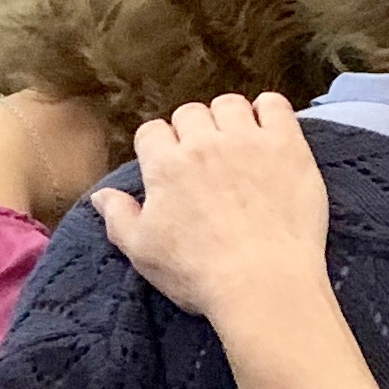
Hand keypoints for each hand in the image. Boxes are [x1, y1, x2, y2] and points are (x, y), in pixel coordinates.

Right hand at [92, 92, 330, 326]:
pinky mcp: (287, 146)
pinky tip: (268, 131)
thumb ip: (119, 218)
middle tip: (205, 163)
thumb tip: (101, 195)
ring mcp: (247, 140)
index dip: (158, 148)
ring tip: (236, 145)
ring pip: (229, 105)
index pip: (151, 132)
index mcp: (165, 165)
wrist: (263, 284)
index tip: (169, 168)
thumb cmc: (199, 274)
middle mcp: (204, 143)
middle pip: (190, 113)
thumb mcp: (144, 253)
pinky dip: (268, 110)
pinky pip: (274, 105)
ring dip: (228, 119)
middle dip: (193, 133)